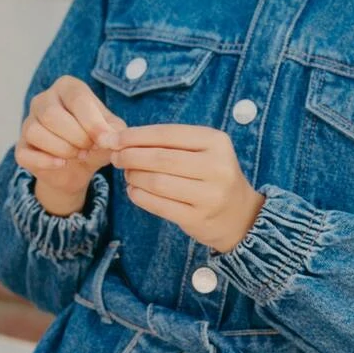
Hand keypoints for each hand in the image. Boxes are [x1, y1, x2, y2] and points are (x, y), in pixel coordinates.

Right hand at [14, 75, 126, 200]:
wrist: (78, 168)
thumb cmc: (95, 141)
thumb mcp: (111, 133)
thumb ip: (113, 132)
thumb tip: (109, 138)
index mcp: (67, 87)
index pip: (77, 98)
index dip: (92, 122)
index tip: (105, 141)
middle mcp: (43, 99)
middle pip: (52, 114)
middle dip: (76, 137)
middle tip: (89, 148)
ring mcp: (28, 122)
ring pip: (35, 131)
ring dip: (62, 149)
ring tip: (78, 155)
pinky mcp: (21, 146)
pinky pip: (25, 153)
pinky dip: (46, 161)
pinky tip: (62, 164)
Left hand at [108, 123, 265, 253]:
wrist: (240, 216)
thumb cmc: (211, 176)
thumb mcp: (202, 151)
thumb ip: (168, 143)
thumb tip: (121, 139)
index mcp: (216, 142)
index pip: (167, 134)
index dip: (135, 136)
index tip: (113, 138)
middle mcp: (217, 166)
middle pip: (160, 159)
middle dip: (130, 156)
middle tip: (115, 157)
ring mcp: (209, 195)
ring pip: (157, 182)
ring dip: (134, 177)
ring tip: (128, 175)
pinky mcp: (198, 218)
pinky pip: (159, 205)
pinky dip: (140, 197)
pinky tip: (134, 191)